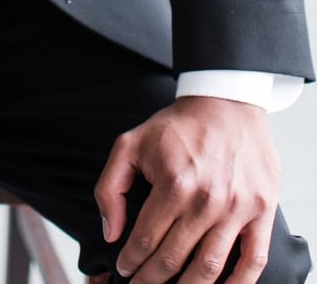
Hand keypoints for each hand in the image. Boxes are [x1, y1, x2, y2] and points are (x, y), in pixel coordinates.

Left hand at [95, 96, 280, 283]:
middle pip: (175, 258)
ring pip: (211, 267)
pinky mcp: (262, 212)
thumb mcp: (128, 146)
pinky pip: (253, 260)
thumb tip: (110, 231)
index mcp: (173, 184)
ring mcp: (237, 209)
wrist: (225, 105)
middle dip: (152, 278)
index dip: (131, 260)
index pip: (146, 239)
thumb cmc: (175, 127)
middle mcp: (207, 201)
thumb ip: (110, 188)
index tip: (124, 269)